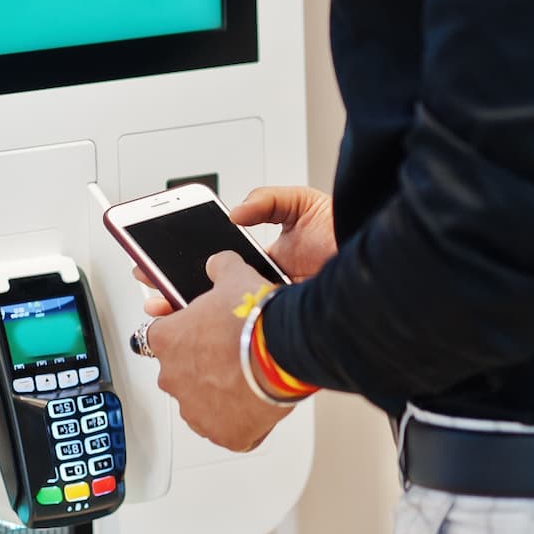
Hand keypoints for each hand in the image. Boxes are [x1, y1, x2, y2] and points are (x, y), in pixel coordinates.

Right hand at [135, 185, 336, 318]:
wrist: (380, 264)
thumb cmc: (348, 235)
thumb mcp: (302, 204)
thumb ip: (267, 200)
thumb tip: (237, 212)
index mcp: (268, 262)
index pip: (218, 267)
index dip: (188, 267)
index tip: (161, 264)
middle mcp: (268, 290)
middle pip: (214, 296)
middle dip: (179, 295)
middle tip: (153, 291)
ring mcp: (274, 310)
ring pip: (225, 318)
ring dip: (195, 317)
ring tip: (167, 312)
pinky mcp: (285, 326)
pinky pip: (250, 332)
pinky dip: (227, 332)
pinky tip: (207, 328)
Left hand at [145, 252, 293, 451]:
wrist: (282, 351)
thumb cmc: (253, 319)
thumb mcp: (233, 276)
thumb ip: (218, 268)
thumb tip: (217, 264)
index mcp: (166, 340)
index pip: (153, 337)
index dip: (175, 333)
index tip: (190, 333)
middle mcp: (172, 378)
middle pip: (178, 371)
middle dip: (199, 365)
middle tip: (228, 353)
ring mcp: (195, 410)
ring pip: (199, 402)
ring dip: (216, 393)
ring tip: (245, 377)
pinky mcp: (222, 434)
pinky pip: (226, 429)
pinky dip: (238, 419)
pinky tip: (255, 402)